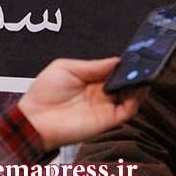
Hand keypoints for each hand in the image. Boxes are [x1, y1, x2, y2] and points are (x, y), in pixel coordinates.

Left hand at [18, 58, 140, 150]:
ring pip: (132, 95)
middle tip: (142, 64)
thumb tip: (116, 60)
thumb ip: (93, 65)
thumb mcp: (66, 68)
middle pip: (127, 82)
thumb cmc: (43, 96)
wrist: (33, 119)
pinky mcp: (108, 120)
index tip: (135, 55)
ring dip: (139, 84)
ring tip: (142, 74)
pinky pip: (129, 109)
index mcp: (92, 81)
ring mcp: (106, 107)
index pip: (116, 71)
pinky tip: (135, 88)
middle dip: (136, 72)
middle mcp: (102, 94)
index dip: (126, 64)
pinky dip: (136, 99)